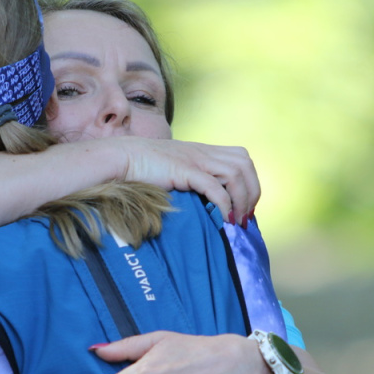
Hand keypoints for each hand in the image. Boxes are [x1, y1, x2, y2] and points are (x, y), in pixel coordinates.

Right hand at [118, 138, 260, 226]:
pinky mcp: (184, 170)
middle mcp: (203, 153)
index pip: (241, 158)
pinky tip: (223, 218)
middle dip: (252, 191)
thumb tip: (205, 206)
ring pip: (236, 172)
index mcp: (202, 152)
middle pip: (244, 162)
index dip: (250, 182)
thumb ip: (191, 181)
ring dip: (241, 199)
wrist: (121, 158)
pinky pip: (214, 186)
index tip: (244, 207)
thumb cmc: (143, 170)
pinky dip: (224, 204)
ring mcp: (194, 159)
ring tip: (235, 220)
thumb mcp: (174, 171)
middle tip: (244, 215)